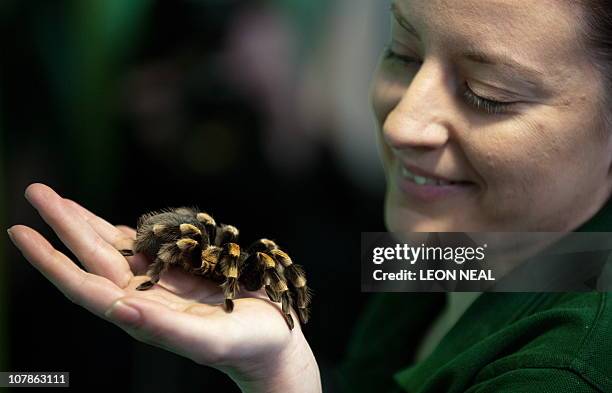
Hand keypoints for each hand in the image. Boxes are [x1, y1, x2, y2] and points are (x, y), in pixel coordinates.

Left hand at [7, 183, 320, 392]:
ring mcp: (160, 284)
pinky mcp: (181, 274)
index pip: (83, 285)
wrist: (272, 343)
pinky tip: (108, 222)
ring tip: (58, 199)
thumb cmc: (245, 346)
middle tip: (35, 191)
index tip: (20, 230)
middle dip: (63, 225)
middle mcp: (143, 296)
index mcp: (141, 314)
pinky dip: (122, 231)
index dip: (50, 260)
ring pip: (113, 249)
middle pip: (92, 256)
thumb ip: (164, 327)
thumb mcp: (208, 340)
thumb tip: (120, 308)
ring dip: (85, 224)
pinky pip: (145, 247)